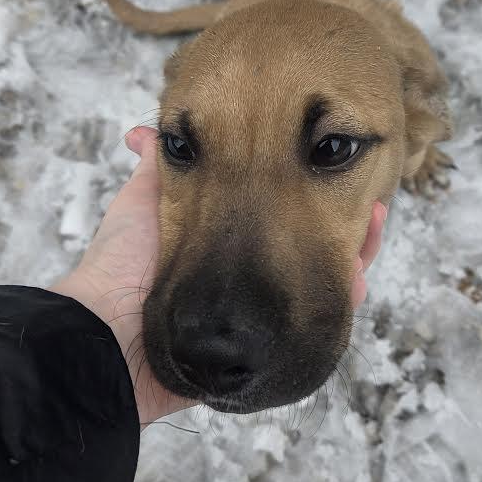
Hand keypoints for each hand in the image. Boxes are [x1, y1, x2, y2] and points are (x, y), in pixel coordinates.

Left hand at [51, 126, 386, 425]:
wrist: (110, 333)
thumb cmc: (125, 261)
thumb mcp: (145, 202)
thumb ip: (159, 167)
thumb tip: (144, 132)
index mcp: (225, 241)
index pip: (282, 209)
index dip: (311, 187)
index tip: (332, 164)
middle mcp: (247, 276)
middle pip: (309, 245)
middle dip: (342, 223)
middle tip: (372, 205)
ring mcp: (259, 314)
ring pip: (319, 281)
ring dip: (350, 256)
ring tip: (372, 229)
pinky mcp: (265, 349)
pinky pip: (312, 325)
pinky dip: (339, 300)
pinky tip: (356, 279)